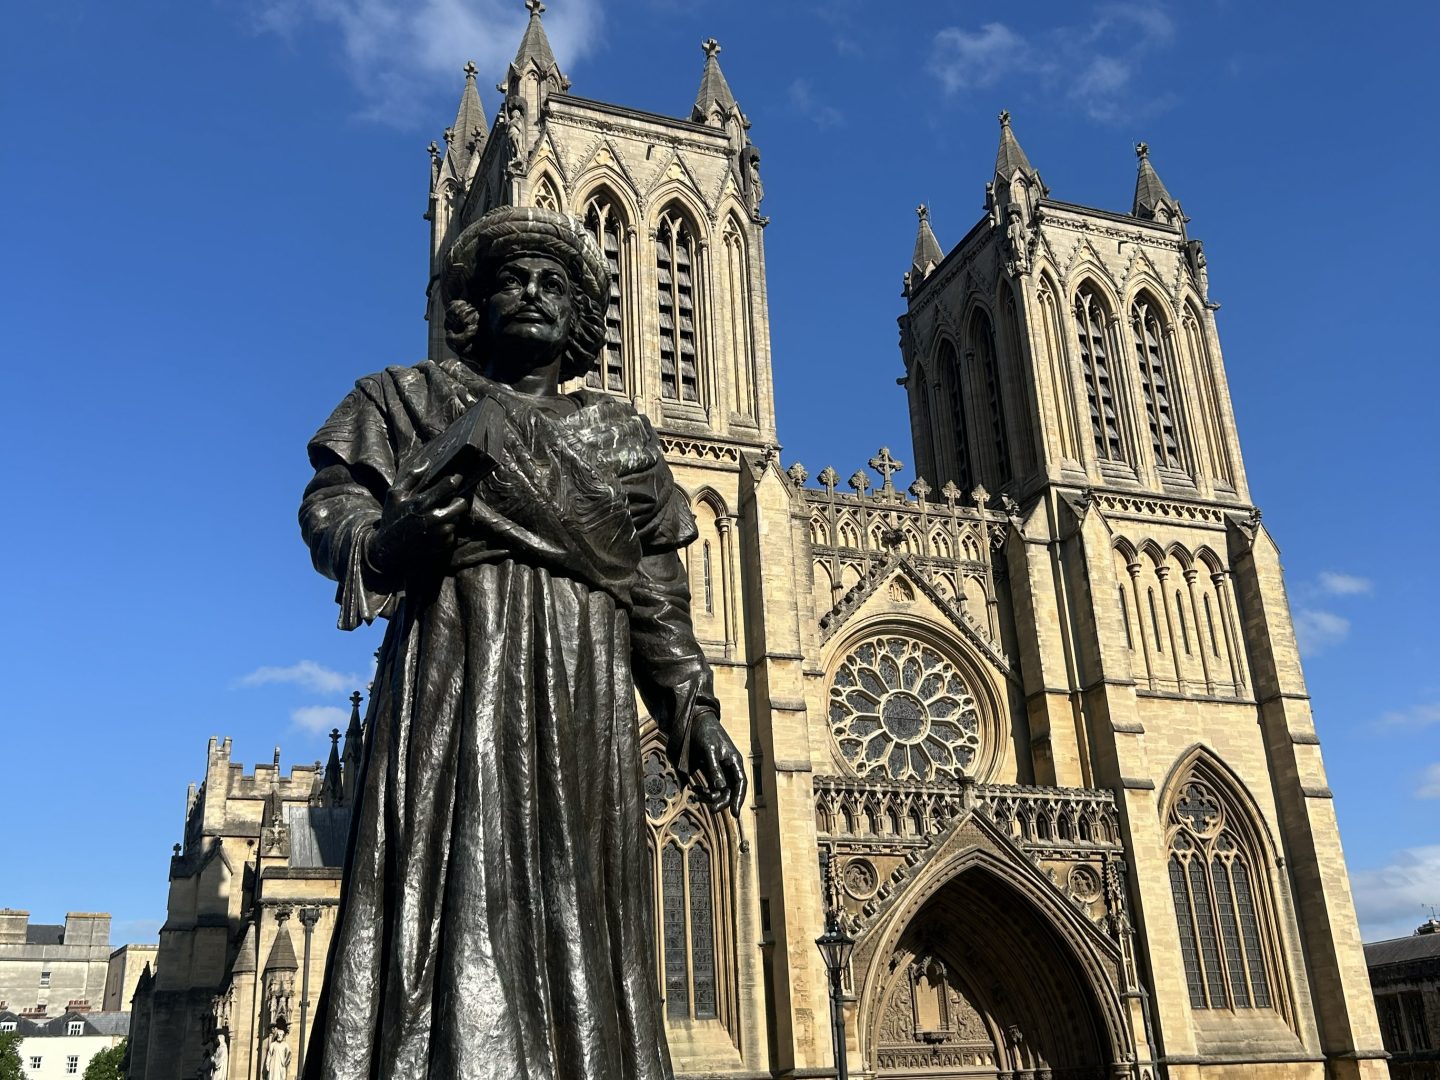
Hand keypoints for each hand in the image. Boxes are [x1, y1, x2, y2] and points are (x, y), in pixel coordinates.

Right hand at [367, 458, 469, 579]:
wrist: (388, 550)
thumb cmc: (392, 519)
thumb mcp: (395, 495)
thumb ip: (411, 478)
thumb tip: (426, 463)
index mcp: (422, 503)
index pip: (449, 485)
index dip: (456, 478)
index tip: (458, 476)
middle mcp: (434, 518)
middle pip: (461, 504)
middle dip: (459, 499)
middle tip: (452, 499)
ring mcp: (439, 533)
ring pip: (458, 518)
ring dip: (452, 515)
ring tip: (440, 514)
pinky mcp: (442, 545)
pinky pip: (453, 533)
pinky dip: (448, 530)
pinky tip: (437, 528)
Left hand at [687, 710, 746, 817]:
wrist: (694, 721)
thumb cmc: (705, 732)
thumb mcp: (709, 749)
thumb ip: (714, 768)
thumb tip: (719, 787)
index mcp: (734, 761)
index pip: (740, 783)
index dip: (739, 799)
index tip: (736, 814)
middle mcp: (729, 767)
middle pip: (729, 790)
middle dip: (720, 800)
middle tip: (710, 809)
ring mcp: (719, 769)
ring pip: (718, 790)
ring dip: (709, 796)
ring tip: (695, 793)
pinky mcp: (709, 770)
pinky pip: (709, 786)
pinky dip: (702, 790)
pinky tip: (693, 789)